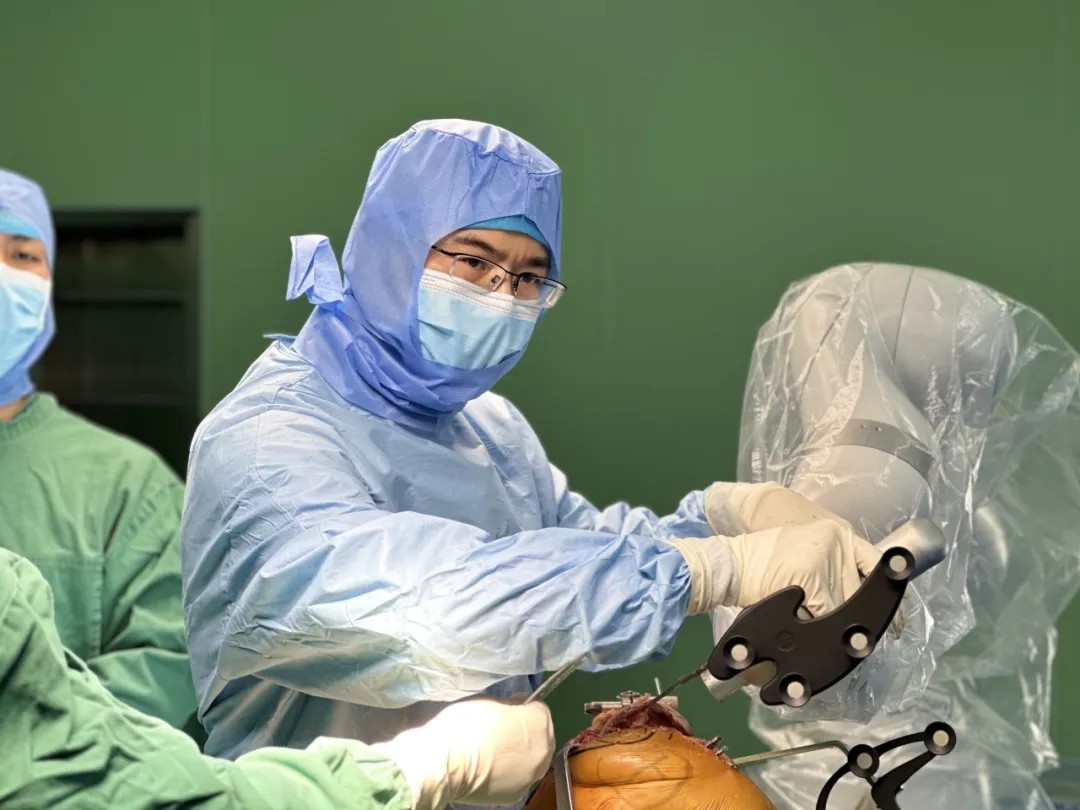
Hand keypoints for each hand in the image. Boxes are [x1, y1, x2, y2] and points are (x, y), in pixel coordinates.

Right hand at [367, 699, 554, 808]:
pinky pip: (517, 778)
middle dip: (527, 731)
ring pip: (532, 760)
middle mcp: (543, 751)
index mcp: (539, 723)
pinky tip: (490, 767)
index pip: (540, 709)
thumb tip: (517, 706)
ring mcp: (530, 776)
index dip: (524, 707)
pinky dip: (508, 772)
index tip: (509, 707)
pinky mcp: (515, 795)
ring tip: (496, 751)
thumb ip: (510, 704)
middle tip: (503, 729)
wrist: (446, 762)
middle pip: (541, 737)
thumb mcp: (490, 700)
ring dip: (520, 754)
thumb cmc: (466, 724)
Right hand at [709, 482, 906, 635]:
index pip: (876, 562)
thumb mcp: (805, 553)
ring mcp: (824, 557)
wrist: (729, 563)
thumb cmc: (762, 563)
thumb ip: (834, 568)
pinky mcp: (810, 577)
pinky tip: (801, 623)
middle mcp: (836, 540)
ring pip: (844, 607)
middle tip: (858, 639)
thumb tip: (860, 603)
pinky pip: (824, 615)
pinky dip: (815, 626)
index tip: (896, 620)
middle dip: (858, 618)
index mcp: (837, 532)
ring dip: (835, 627)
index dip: (890, 593)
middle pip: (861, 591)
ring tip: (826, 634)